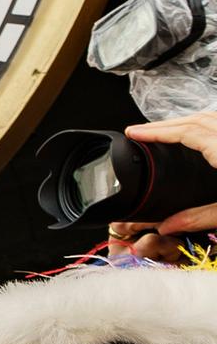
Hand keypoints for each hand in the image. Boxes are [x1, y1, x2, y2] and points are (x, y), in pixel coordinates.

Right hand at [121, 114, 216, 250]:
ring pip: (210, 117)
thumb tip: (167, 226)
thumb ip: (199, 218)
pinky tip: (195, 136)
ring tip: (163, 131)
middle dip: (164, 124)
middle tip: (140, 132)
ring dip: (184, 121)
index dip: (157, 131)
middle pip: (196, 119)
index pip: (186, 131)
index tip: (134, 133)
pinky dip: (202, 125)